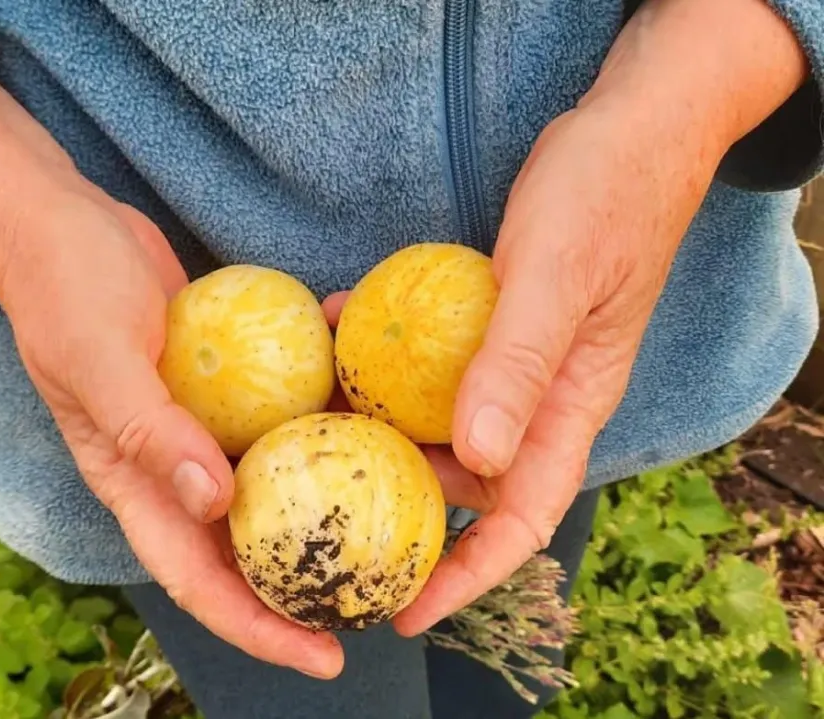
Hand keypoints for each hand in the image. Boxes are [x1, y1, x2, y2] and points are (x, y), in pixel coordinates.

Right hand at [0, 47, 342, 678]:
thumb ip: (148, 430)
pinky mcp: (227, 386)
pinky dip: (323, 412)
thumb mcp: (99, 356)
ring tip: (403, 516)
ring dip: (330, 502)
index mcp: (134, 483)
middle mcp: (173, 468)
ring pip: (274, 484)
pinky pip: (282, 411)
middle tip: (382, 601)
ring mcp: (203, 427)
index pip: (198, 579)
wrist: (63, 225)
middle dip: (307, 586)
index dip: (258, 628)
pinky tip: (375, 400)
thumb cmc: (65, 288)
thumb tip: (211, 501)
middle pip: (247, 548)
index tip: (324, 657)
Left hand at [326, 101, 719, 634]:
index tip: (408, 610)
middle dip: (398, 499)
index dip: (468, 575)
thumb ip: (519, 364)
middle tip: (323, 506)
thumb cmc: (606, 198)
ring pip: (435, 417)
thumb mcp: (557, 276)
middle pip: (465, 479)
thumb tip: (478, 457)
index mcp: (568, 408)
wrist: (624, 130)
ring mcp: (508, 360)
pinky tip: (337, 320)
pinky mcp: (485, 322)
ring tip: (309, 410)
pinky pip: (425, 356)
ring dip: (375, 417)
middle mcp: (536, 397)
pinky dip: (381, 350)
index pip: (522, 518)